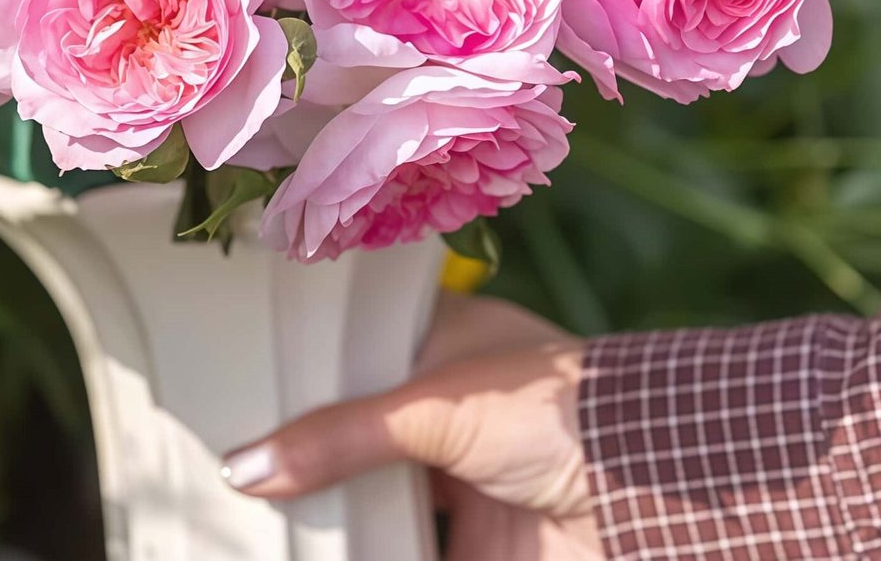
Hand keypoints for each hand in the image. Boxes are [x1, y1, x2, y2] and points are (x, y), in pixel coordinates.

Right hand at [221, 294, 601, 560]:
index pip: (354, 341)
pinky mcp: (475, 548)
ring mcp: (460, 482)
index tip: (238, 372)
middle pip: (356, 429)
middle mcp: (446, 408)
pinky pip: (402, 551)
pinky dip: (366, 553)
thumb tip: (242, 467)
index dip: (301, 360)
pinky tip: (313, 552)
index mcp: (442, 341)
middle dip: (302, 448)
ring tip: (251, 514)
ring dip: (327, 512)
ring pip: (374, 498)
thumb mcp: (433, 406)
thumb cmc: (552, 409)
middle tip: (228, 453)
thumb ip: (338, 437)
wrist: (652, 490)